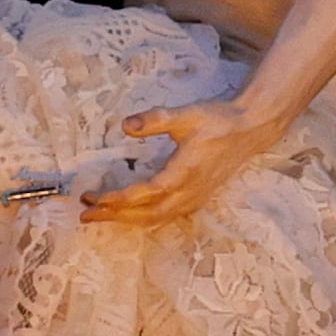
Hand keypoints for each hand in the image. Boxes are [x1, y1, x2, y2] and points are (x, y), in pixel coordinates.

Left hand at [81, 100, 279, 227]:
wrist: (249, 130)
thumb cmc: (217, 121)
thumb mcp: (185, 115)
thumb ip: (155, 120)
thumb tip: (125, 126)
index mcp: (183, 174)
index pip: (144, 194)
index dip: (116, 199)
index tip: (93, 197)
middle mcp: (188, 192)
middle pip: (146, 215)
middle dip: (114, 216)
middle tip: (86, 214)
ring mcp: (194, 198)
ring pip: (156, 219)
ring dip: (127, 219)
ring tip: (101, 215)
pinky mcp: (197, 198)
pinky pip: (166, 216)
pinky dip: (144, 218)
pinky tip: (131, 213)